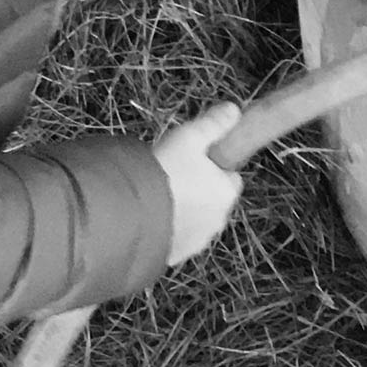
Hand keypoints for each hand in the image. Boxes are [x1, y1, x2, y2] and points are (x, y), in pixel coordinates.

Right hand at [151, 100, 243, 265]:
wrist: (132, 213)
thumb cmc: (165, 170)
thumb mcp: (189, 137)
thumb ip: (214, 124)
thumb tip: (234, 110)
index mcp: (226, 192)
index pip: (231, 177)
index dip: (214, 166)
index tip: (193, 159)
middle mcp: (218, 220)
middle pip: (213, 199)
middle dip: (197, 188)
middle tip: (171, 174)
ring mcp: (197, 241)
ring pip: (196, 220)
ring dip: (183, 209)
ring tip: (156, 194)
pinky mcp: (176, 256)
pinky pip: (177, 237)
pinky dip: (169, 228)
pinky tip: (150, 215)